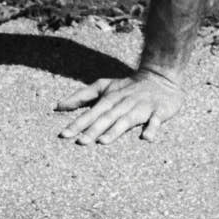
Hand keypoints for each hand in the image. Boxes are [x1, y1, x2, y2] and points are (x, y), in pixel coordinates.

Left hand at [55, 67, 183, 145]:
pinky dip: (152, 128)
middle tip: (80, 142)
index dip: (78, 123)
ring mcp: (142, 106)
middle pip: (107, 117)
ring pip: (127, 119)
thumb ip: (82, 96)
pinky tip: (146, 138)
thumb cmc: (128, 86)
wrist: (161, 76)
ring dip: (116, 130)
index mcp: (111, 98)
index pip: (92, 112)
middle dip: (94, 129)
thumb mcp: (104, 87)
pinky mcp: (159, 111)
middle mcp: (125, 102)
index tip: (64, 135)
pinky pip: (156, 120)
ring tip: (103, 142)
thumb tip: (57, 106)